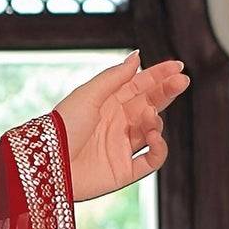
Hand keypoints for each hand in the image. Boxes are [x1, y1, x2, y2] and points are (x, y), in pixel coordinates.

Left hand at [52, 53, 188, 199]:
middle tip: (182, 81)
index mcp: (107, 105)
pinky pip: (151, 160)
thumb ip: (114, 77)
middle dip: (166, 92)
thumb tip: (137, 57)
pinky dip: (159, 148)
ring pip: (152, 130)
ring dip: (156, 119)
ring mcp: (120, 148)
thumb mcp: (88, 95)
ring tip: (148, 114)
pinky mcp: (123, 172)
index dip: (159, 76)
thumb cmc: (61, 127)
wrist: (46, 164)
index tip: (177, 66)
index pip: (139, 86)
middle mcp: (116, 125)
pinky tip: (155, 136)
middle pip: (150, 104)